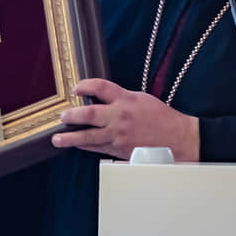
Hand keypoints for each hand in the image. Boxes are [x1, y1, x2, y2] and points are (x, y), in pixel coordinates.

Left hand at [52, 78, 199, 161]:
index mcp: (126, 99)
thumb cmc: (162, 118)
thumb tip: (101, 99)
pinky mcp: (119, 150)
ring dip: (70, 137)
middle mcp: (120, 116)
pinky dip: (85, 146)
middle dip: (72, 115)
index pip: (100, 87)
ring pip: (88, 136)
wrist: (178, 138)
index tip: (75, 88)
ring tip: (57, 138)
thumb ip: (121, 98)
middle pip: (88, 114)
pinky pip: (97, 148)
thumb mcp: (142, 99)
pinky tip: (76, 145)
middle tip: (62, 115)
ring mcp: (118, 135)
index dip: (84, 85)